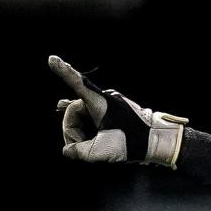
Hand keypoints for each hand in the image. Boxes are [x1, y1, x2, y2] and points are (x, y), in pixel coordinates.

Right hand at [49, 55, 187, 166]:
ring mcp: (107, 105)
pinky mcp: (111, 112)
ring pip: (82, 117)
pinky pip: (90, 117)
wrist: (158, 141)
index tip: (52, 59)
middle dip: (72, 131)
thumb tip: (68, 151)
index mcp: (100, 102)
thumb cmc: (134, 142)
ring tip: (92, 147)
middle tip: (80, 149)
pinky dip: (85, 126)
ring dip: (81, 133)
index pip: (78, 84)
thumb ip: (81, 152)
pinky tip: (72, 119)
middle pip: (74, 112)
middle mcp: (102, 99)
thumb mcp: (105, 150)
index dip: (64, 72)